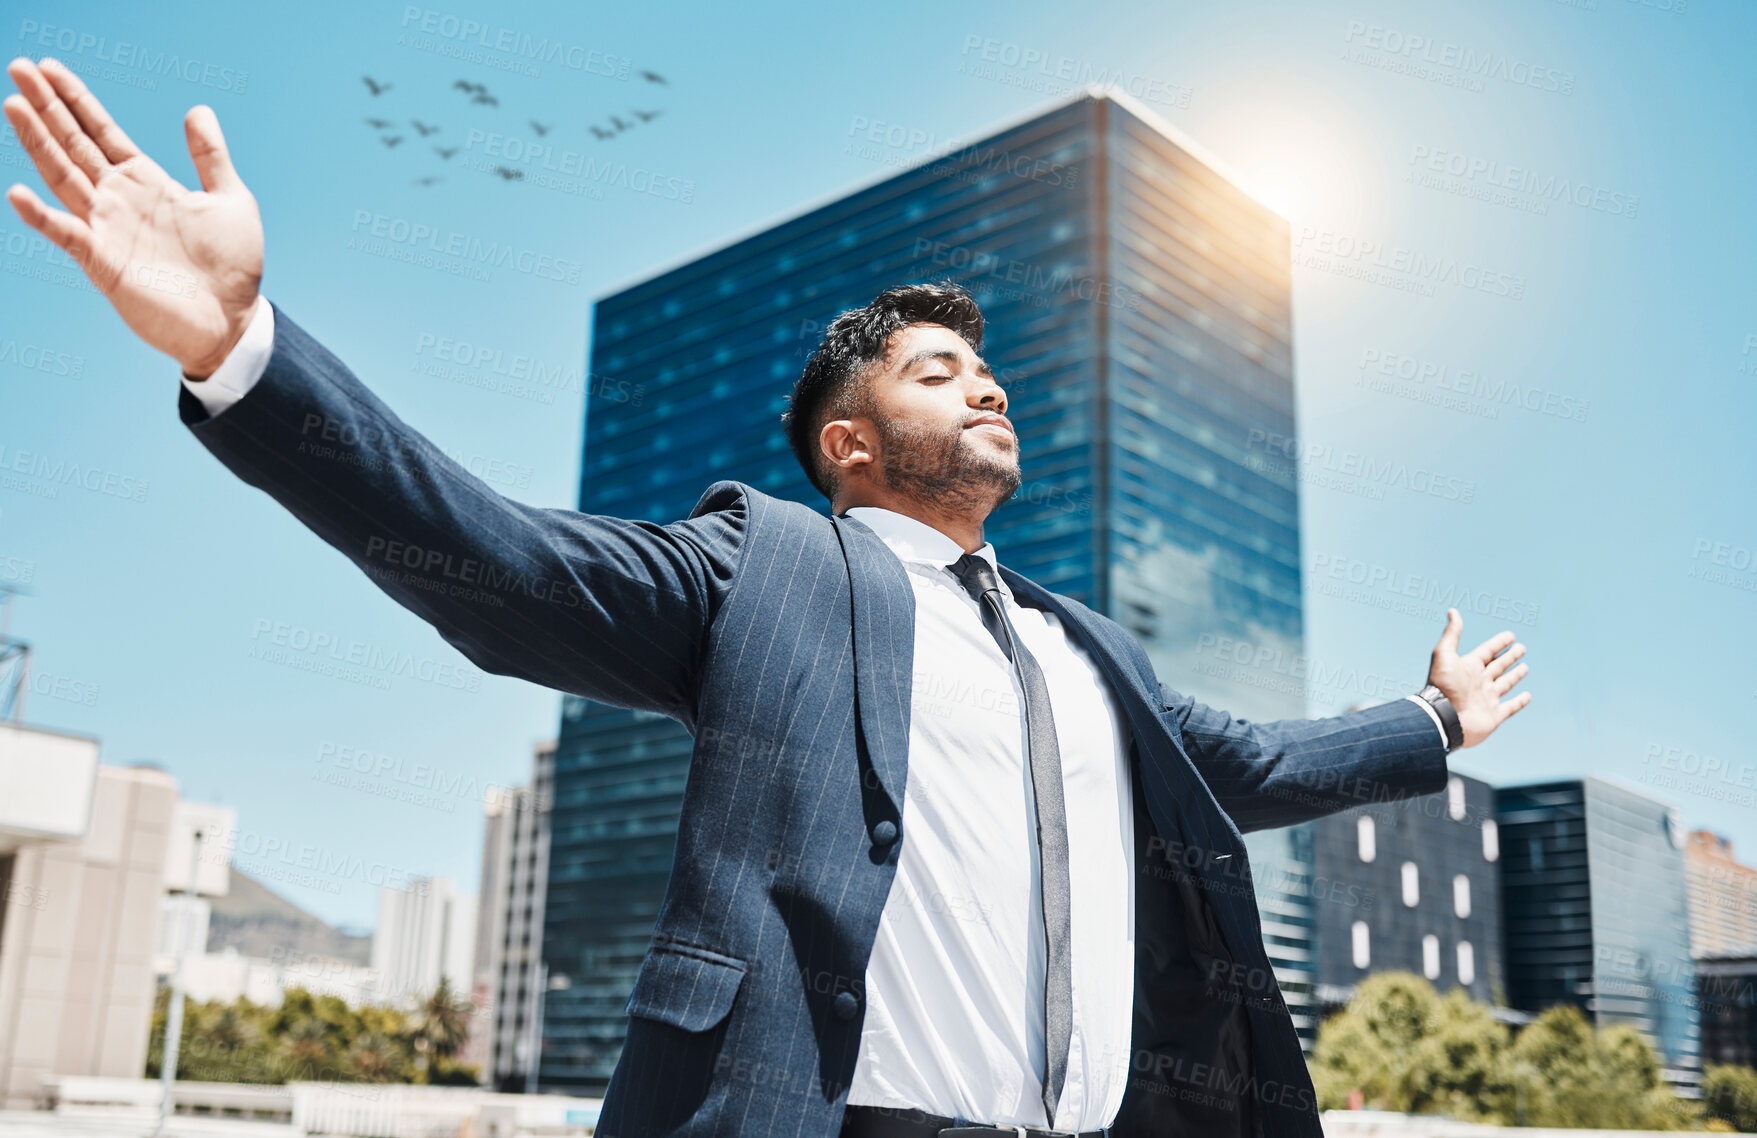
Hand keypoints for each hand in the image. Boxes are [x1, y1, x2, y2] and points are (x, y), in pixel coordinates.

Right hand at [3, 57, 262, 377]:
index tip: (48, 68)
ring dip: (37, 143)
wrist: (233, 322)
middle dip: (47, 107)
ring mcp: (107, 229)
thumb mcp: (229, 200)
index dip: (76, 100)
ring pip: (62, 176)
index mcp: (146, 182)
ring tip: (13, 106)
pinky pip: (66, 234)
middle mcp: (118, 200)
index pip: (101, 131)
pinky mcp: (103, 262)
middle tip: (19, 68)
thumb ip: (210, 157)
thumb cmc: (233, 267)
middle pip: (73, 144)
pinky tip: (17, 192)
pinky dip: (41, 215)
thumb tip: (197, 110)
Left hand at [1427, 608, 1530, 747]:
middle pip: (1498, 666)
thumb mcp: (1444, 655)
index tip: (1511, 635)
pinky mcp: (1494, 715)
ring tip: (1524, 667)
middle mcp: (1479, 682)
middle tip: (1521, 647)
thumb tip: (1452, 611)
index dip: (1499, 643)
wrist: (1444, 718)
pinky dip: (1519, 702)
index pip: (1488, 651)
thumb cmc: (1443, 686)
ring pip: (1505, 684)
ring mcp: (1487, 699)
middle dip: (1509, 657)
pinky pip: (1510, 707)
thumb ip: (1451, 634)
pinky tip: (1527, 696)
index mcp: (1469, 667)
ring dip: (1515, 675)